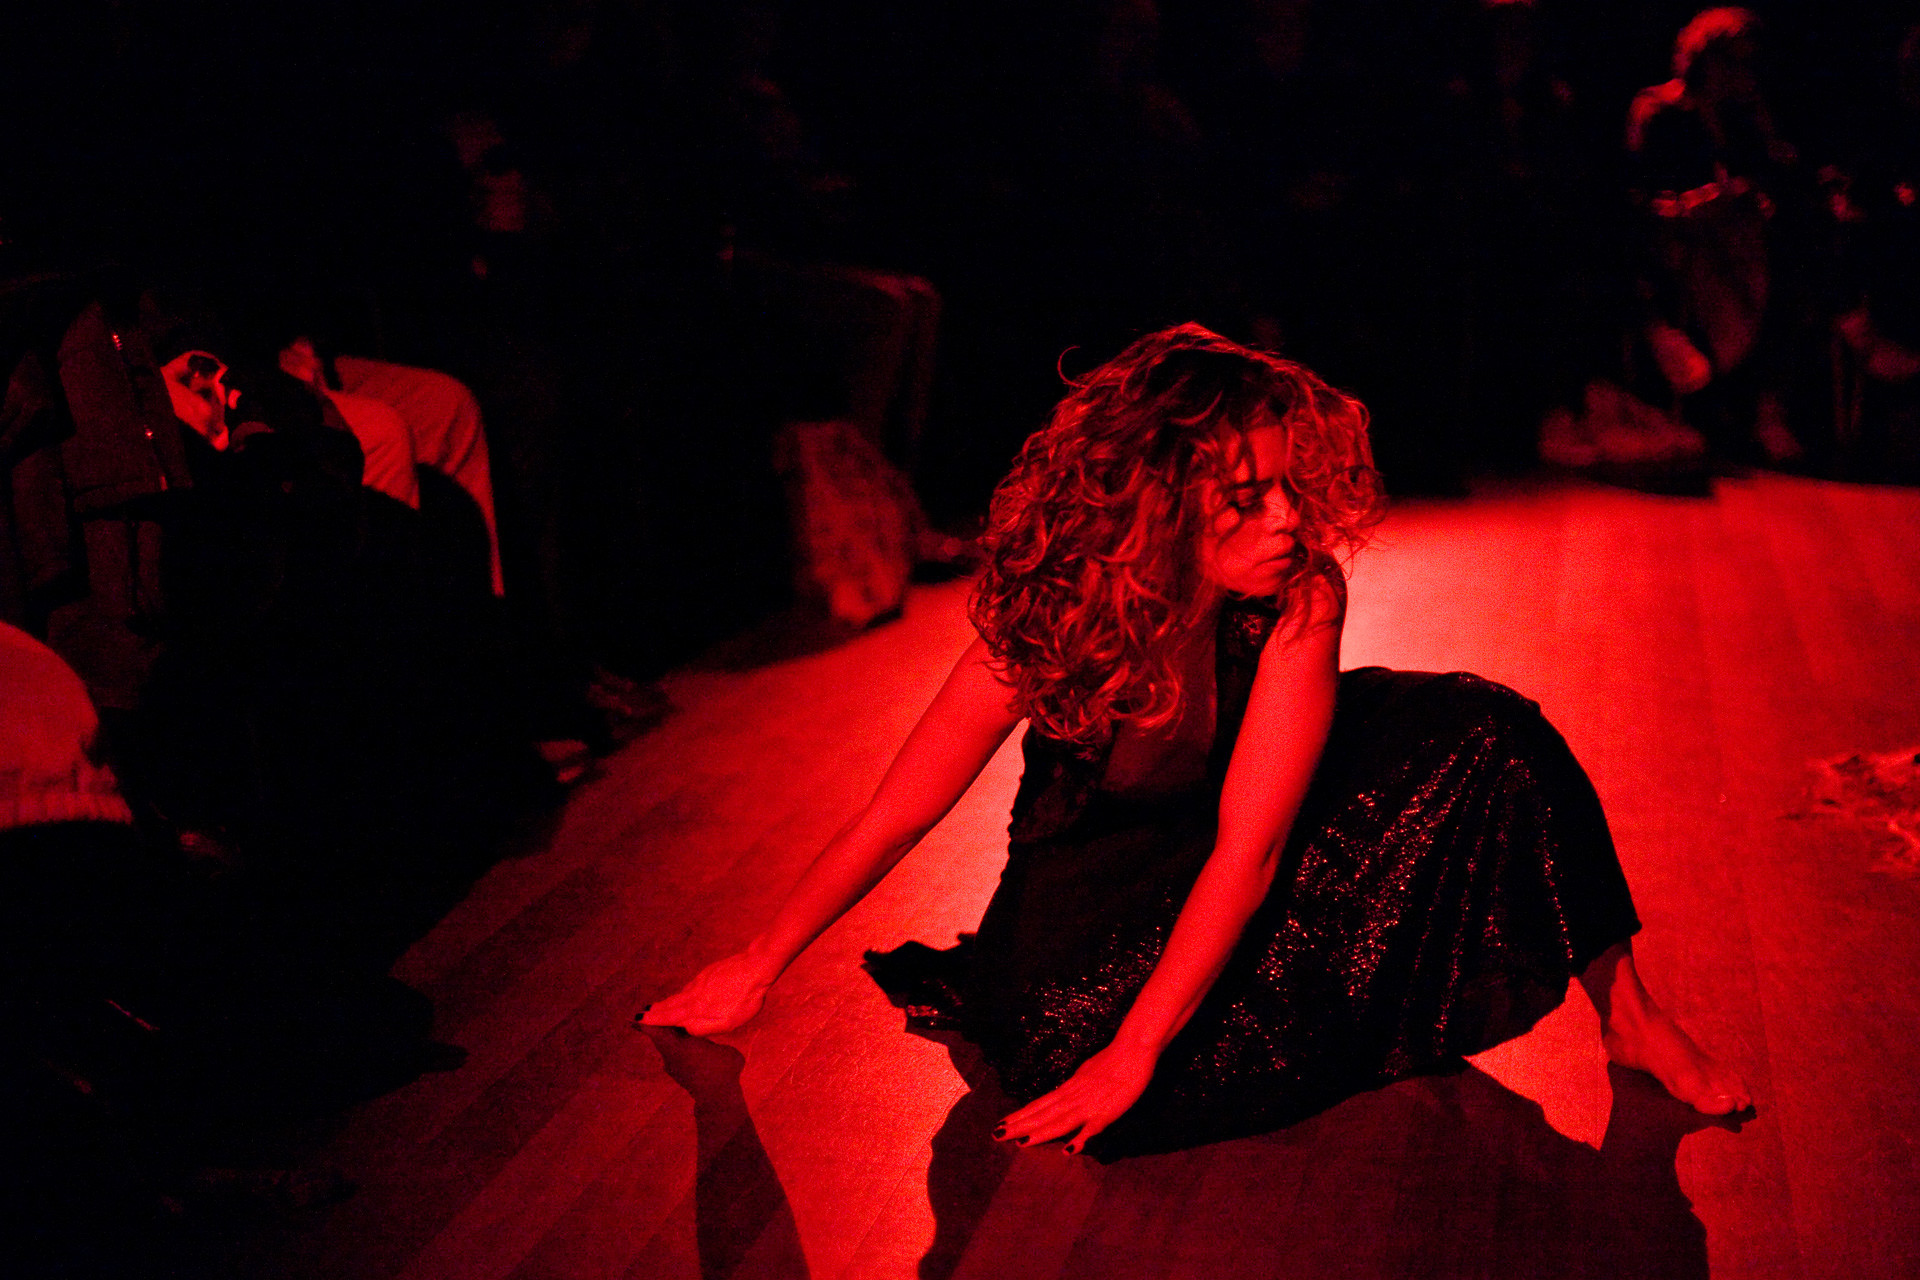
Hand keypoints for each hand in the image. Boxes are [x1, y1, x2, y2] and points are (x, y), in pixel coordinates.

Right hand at [636, 951, 777, 1036]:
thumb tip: (685, 1029)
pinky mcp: (709, 973)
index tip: (639, 1021)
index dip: (655, 1020)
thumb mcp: (728, 1022)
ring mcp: (701, 981)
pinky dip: (680, 993)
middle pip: (671, 1004)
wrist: (757, 966)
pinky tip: (683, 994)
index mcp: (697, 1007)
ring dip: (666, 1002)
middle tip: (641, 1015)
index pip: (671, 1016)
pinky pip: (689, 986)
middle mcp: (694, 993)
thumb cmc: (746, 998)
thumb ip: (704, 1028)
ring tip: (656, 1007)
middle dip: (656, 1011)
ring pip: (680, 994)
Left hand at [993, 1040, 1156, 1155]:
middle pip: (1043, 1114)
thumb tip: (1064, 1094)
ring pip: (1060, 1121)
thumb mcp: (1087, 1072)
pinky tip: (1069, 1151)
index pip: (1039, 1104)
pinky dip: (1080, 1139)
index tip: (1002, 1123)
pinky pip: (1092, 1128)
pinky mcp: (1107, 1112)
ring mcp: (1089, 1105)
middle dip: (1020, 1126)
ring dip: (1040, 1133)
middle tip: (997, 1135)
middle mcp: (1073, 1096)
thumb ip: (1076, 1086)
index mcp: (1069, 1087)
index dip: (1020, 1115)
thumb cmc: (1113, 1060)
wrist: (1133, 1049)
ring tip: (1020, 1142)